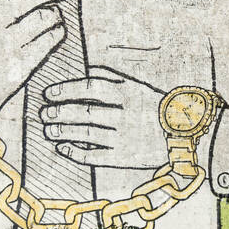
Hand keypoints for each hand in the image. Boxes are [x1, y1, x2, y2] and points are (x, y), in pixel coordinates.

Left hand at [40, 69, 167, 170]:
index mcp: (128, 93)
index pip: (90, 88)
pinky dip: (75, 152)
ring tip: (48, 130)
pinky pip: (94, 156)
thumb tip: (87, 70)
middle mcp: (125, 115)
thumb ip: (113, 78)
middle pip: (84, 111)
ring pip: (85, 134)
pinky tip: (62, 148)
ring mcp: (124, 138)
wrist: (183, 136)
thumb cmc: (157, 109)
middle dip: (59, 112)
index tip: (49, 93)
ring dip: (62, 132)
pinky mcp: (124, 158)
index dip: (65, 90)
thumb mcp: (139, 87)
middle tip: (44, 113)